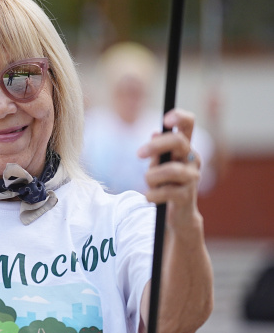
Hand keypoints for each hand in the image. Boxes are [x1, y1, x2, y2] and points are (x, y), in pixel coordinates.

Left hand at [137, 108, 200, 224]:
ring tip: (148, 184)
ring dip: (151, 177)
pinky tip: (149, 197)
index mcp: (184, 148)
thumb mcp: (158, 164)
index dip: (180, 117)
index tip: (165, 119)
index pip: (188, 125)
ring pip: (171, 170)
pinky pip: (165, 191)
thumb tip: (155, 132)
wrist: (177, 215)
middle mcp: (192, 159)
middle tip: (138, 154)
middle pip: (179, 142)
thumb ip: (157, 150)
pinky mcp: (187, 196)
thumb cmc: (164, 184)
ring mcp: (192, 178)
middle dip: (156, 145)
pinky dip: (151, 195)